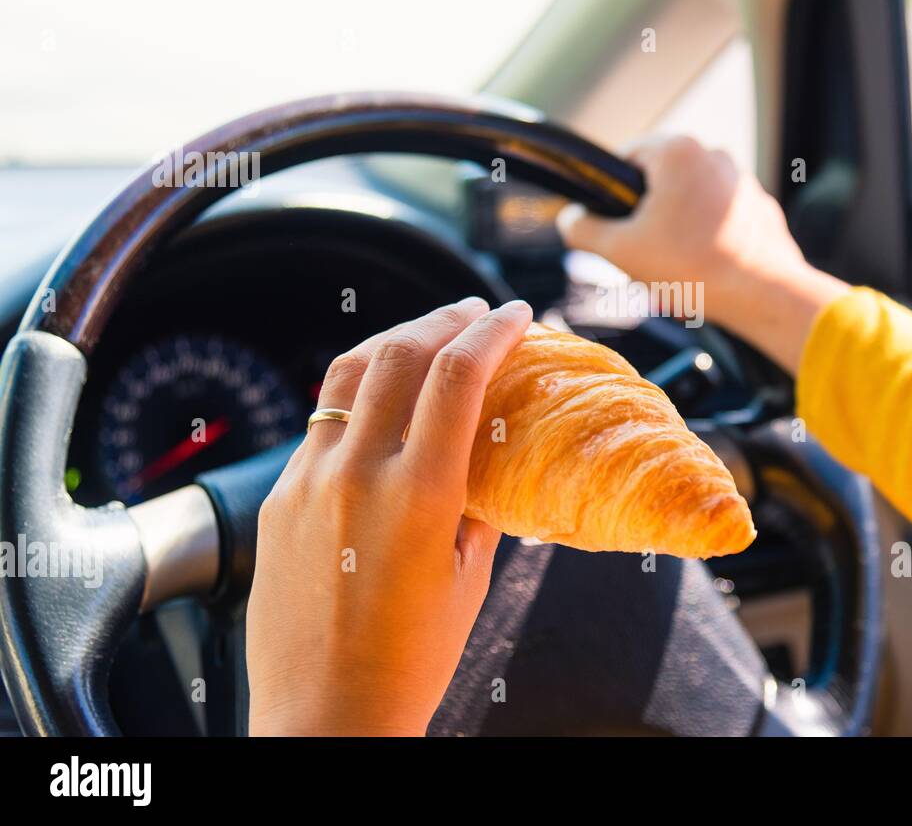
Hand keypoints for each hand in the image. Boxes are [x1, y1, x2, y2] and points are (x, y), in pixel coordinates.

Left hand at [246, 297, 532, 735]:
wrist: (326, 718)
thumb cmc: (412, 661)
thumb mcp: (470, 576)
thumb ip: (480, 501)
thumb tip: (492, 449)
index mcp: (416, 494)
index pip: (457, 375)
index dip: (492, 331)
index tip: (517, 315)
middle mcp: (354, 473)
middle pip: (398, 353)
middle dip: (444, 318)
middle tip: (474, 310)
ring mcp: (306, 481)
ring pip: (347, 374)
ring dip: (393, 339)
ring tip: (426, 333)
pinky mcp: (278, 498)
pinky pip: (321, 422)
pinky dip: (360, 394)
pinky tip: (382, 403)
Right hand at [558, 135, 845, 371]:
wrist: (761, 295)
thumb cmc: (690, 268)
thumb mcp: (619, 250)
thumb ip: (582, 228)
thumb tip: (571, 219)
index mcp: (677, 150)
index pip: (626, 159)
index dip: (612, 195)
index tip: (616, 228)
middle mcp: (714, 154)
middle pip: (660, 182)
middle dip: (648, 218)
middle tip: (646, 256)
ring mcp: (743, 181)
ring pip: (691, 202)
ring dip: (678, 230)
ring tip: (678, 269)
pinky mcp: (761, 207)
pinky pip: (720, 218)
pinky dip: (709, 239)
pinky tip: (706, 270)